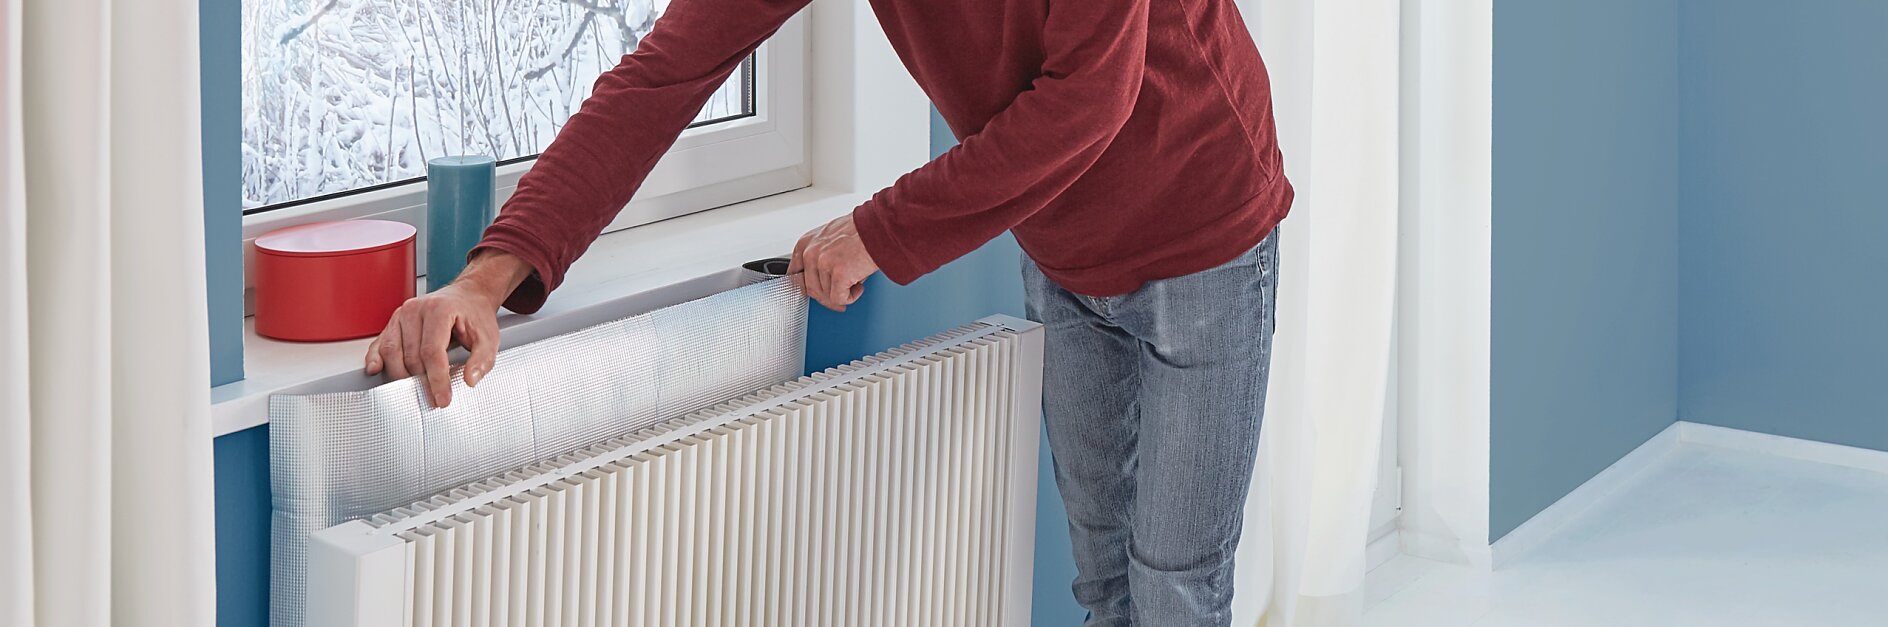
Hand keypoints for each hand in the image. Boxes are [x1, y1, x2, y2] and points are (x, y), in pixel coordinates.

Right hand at [364, 250, 530, 406]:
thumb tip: (470, 379)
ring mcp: (401, 315)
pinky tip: (377, 370)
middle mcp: (415, 309)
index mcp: (439, 310)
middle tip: (434, 397)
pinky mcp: (393, 322)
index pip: (432, 352)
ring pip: (392, 352)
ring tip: (416, 388)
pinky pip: (379, 344)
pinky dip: (376, 359)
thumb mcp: (489, 337)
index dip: (436, 380)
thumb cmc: (474, 314)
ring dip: (402, 375)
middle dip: (421, 381)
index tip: (442, 399)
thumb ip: (482, 359)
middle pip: (411, 356)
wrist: (466, 296)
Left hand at [788, 213, 878, 311]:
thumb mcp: (830, 236)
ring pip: (826, 295)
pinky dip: (851, 296)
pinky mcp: (838, 275)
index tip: (818, 291)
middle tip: (839, 296)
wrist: (878, 228)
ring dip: (842, 293)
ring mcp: (823, 265)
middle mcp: (810, 254)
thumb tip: (820, 274)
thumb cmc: (860, 230)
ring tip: (854, 281)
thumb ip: (819, 254)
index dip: (809, 285)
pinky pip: (840, 298)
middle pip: (811, 289)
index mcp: (805, 244)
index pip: (796, 274)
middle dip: (826, 296)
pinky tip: (859, 286)